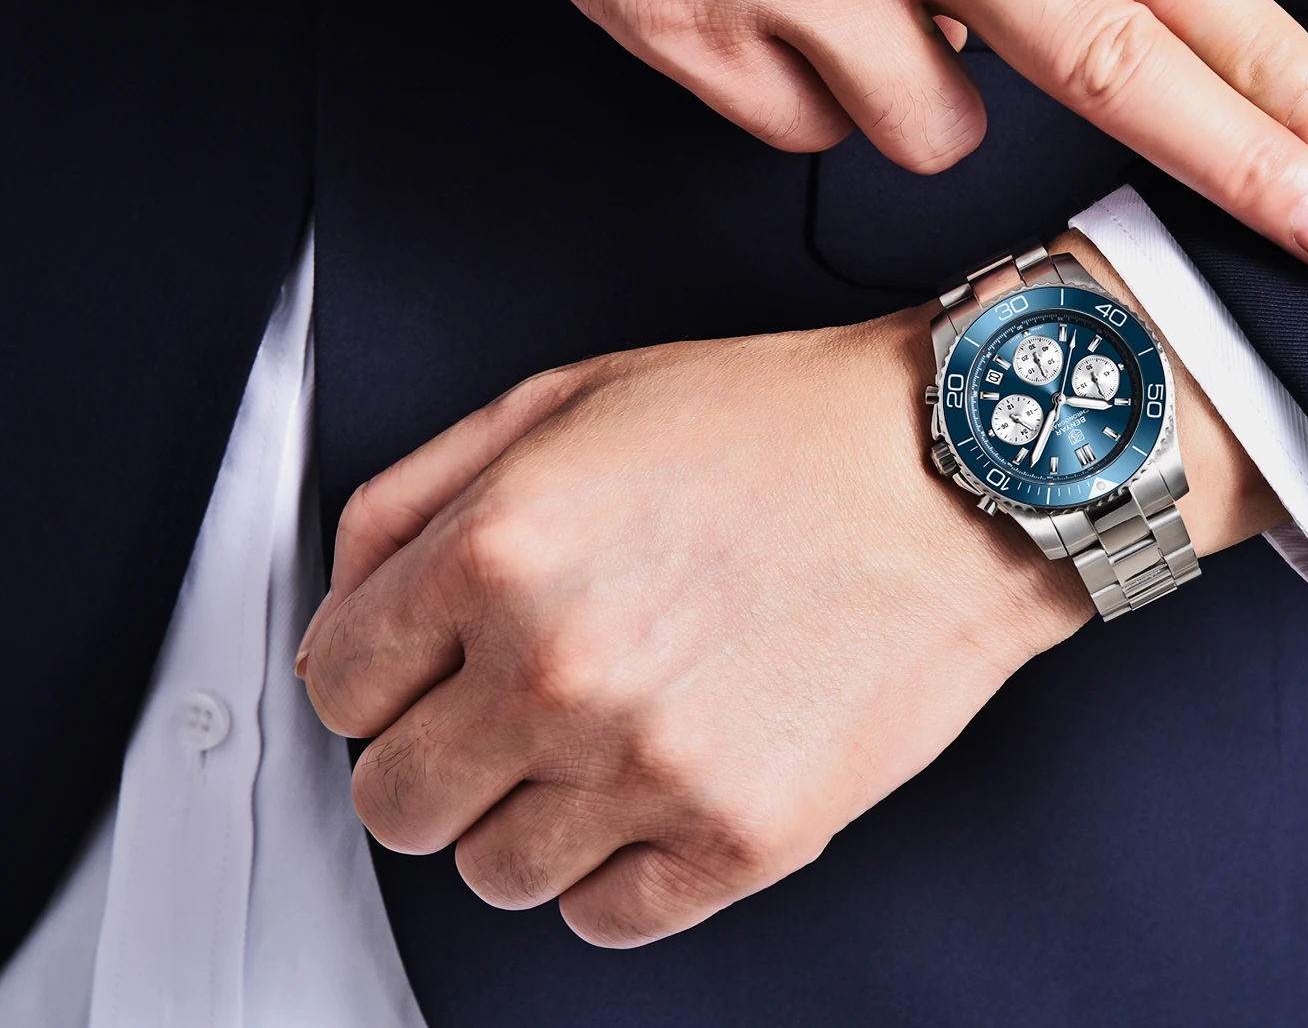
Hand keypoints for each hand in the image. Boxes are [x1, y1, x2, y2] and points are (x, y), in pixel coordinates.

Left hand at [294, 237, 1282, 946]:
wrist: (959, 476)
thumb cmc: (787, 427)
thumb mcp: (574, 400)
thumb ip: (421, 496)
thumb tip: (352, 598)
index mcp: (498, 552)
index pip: (336, 687)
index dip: (378, 677)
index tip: (422, 674)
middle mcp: (556, 672)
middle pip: (395, 801)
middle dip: (437, 758)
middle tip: (508, 715)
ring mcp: (648, 767)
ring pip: (492, 874)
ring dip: (529, 820)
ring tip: (603, 749)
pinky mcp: (739, 837)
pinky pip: (606, 919)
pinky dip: (618, 872)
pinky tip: (661, 793)